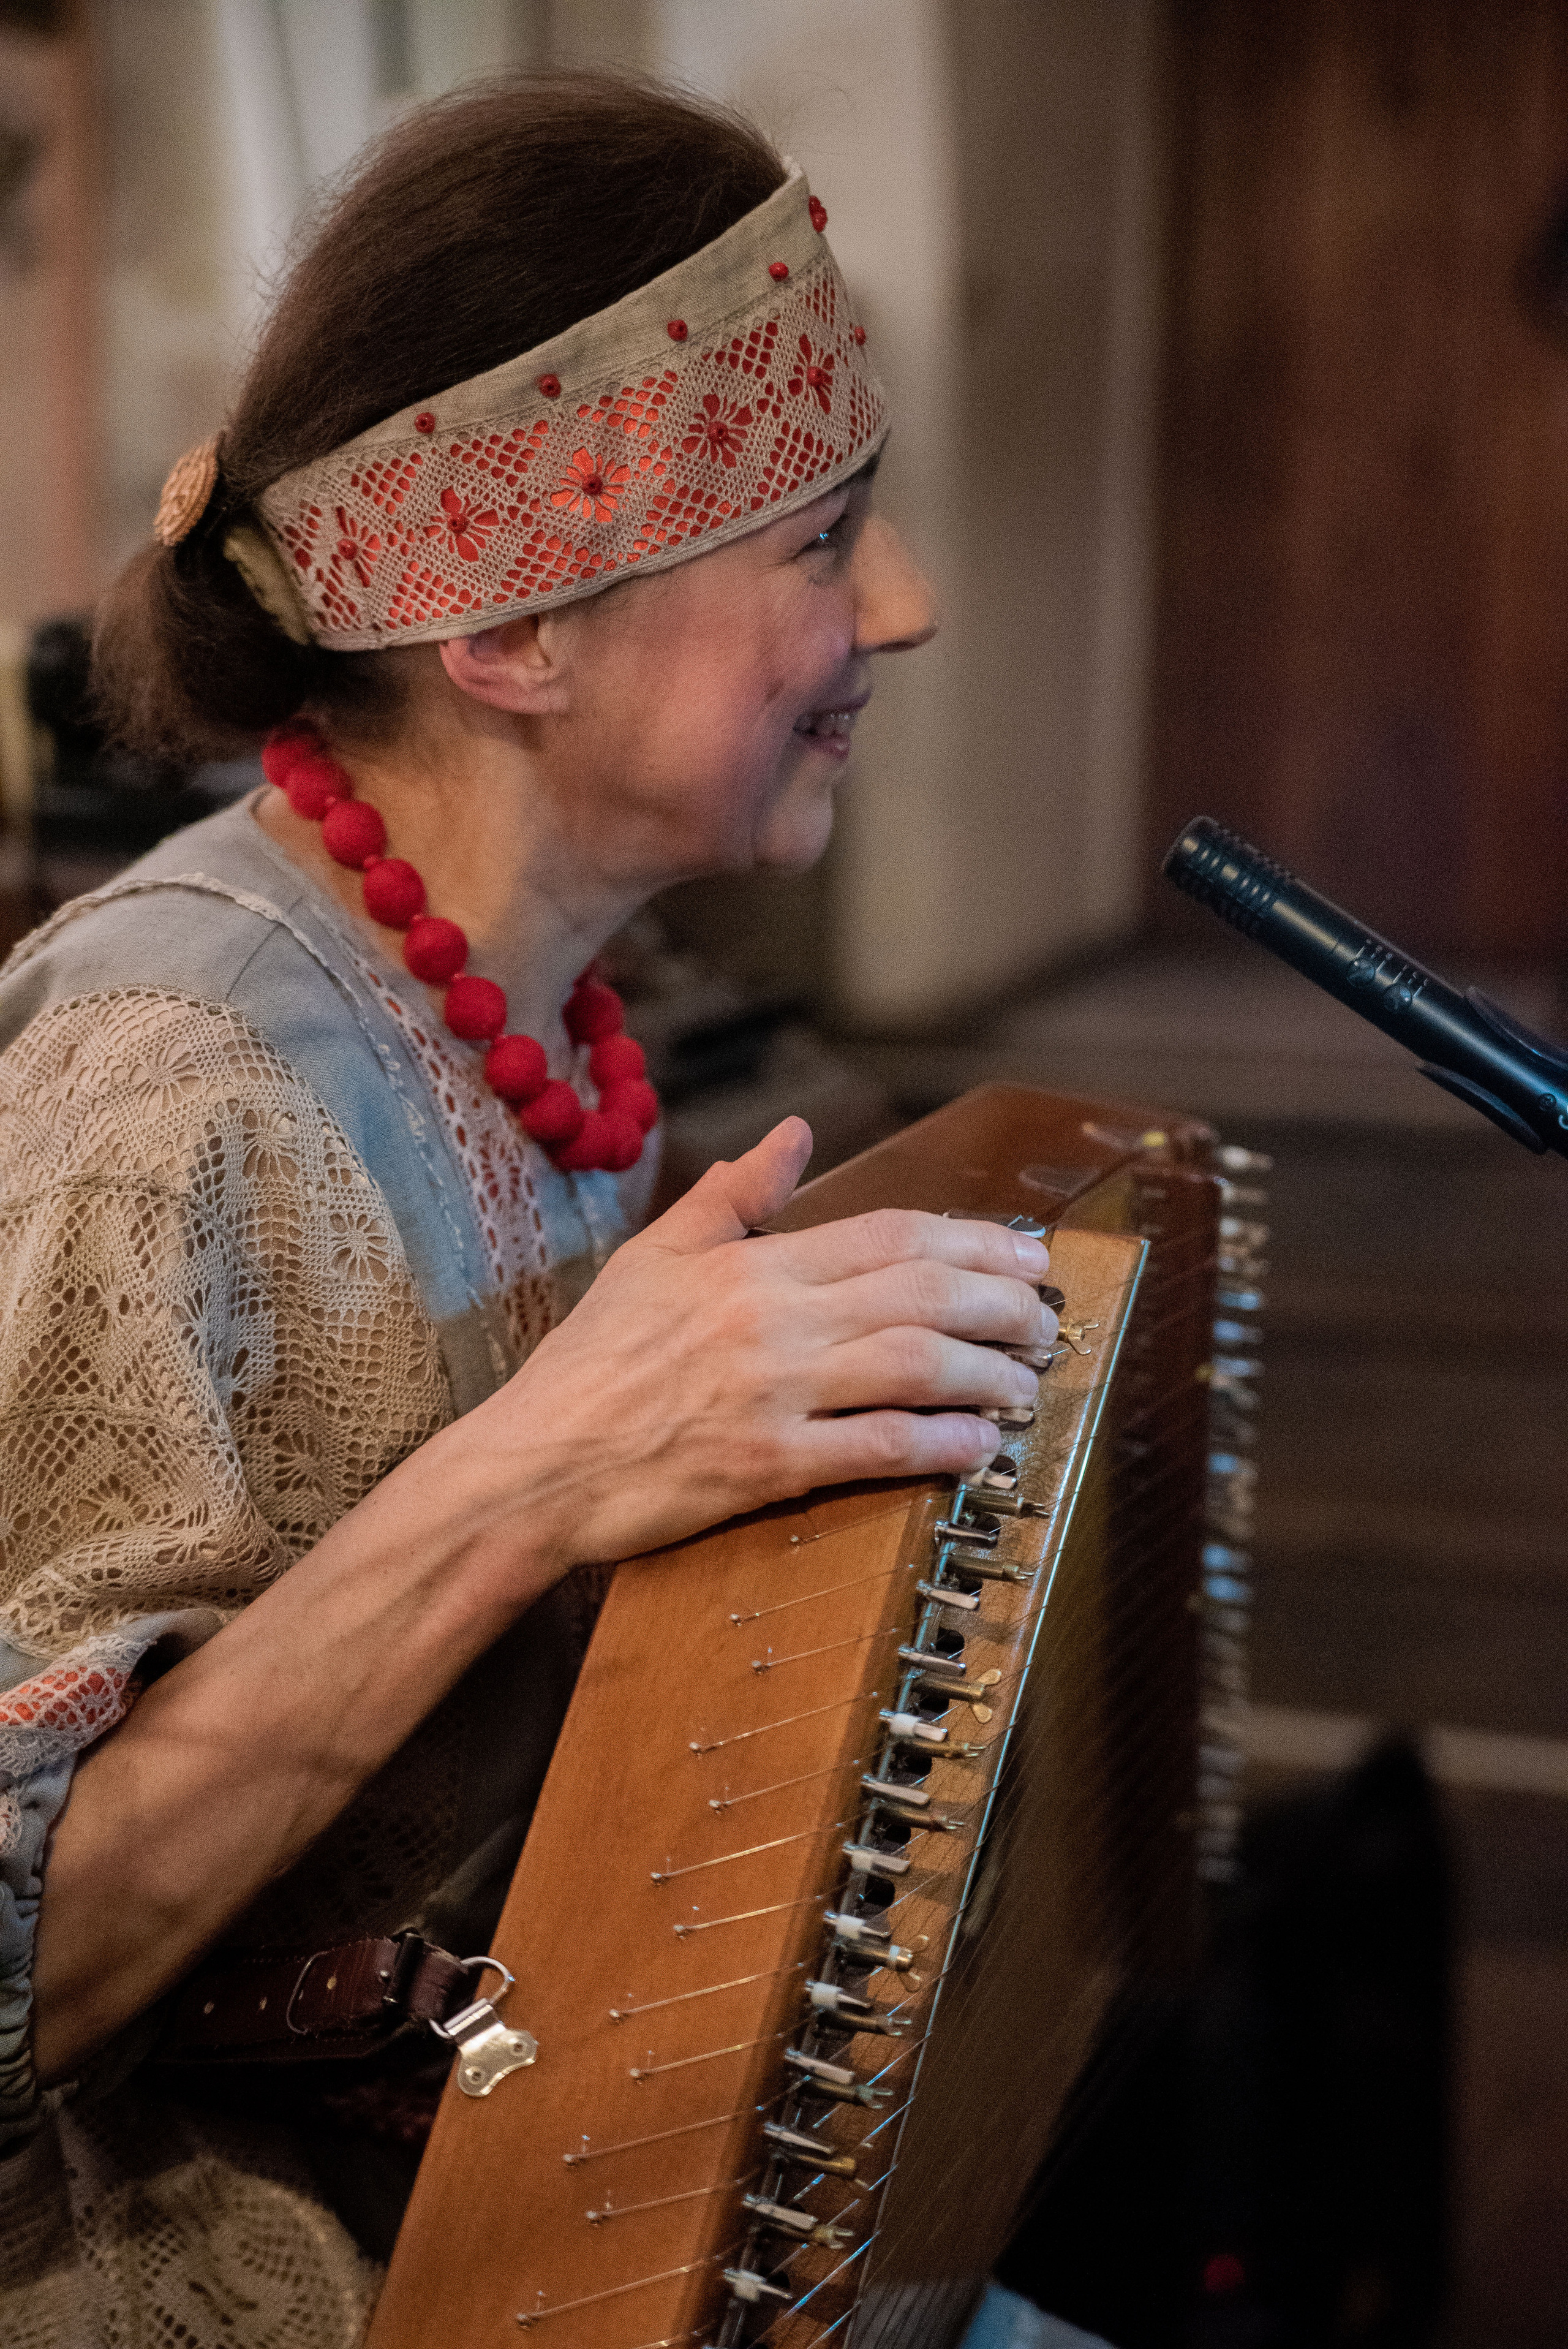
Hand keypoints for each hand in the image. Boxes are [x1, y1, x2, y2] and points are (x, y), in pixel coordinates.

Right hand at [468, 1117, 1055, 1573]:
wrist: (532, 1464)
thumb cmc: (590, 1364)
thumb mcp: (654, 1257)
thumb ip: (734, 1197)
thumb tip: (793, 1134)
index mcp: (752, 1266)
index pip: (888, 1235)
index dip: (972, 1242)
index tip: (1025, 1256)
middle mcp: (772, 1321)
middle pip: (920, 1293)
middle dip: (1001, 1303)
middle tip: (1047, 1319)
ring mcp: (772, 1394)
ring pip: (913, 1365)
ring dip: (987, 1373)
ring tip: (1027, 1383)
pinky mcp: (766, 1466)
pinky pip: (874, 1449)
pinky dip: (937, 1446)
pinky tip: (979, 1448)